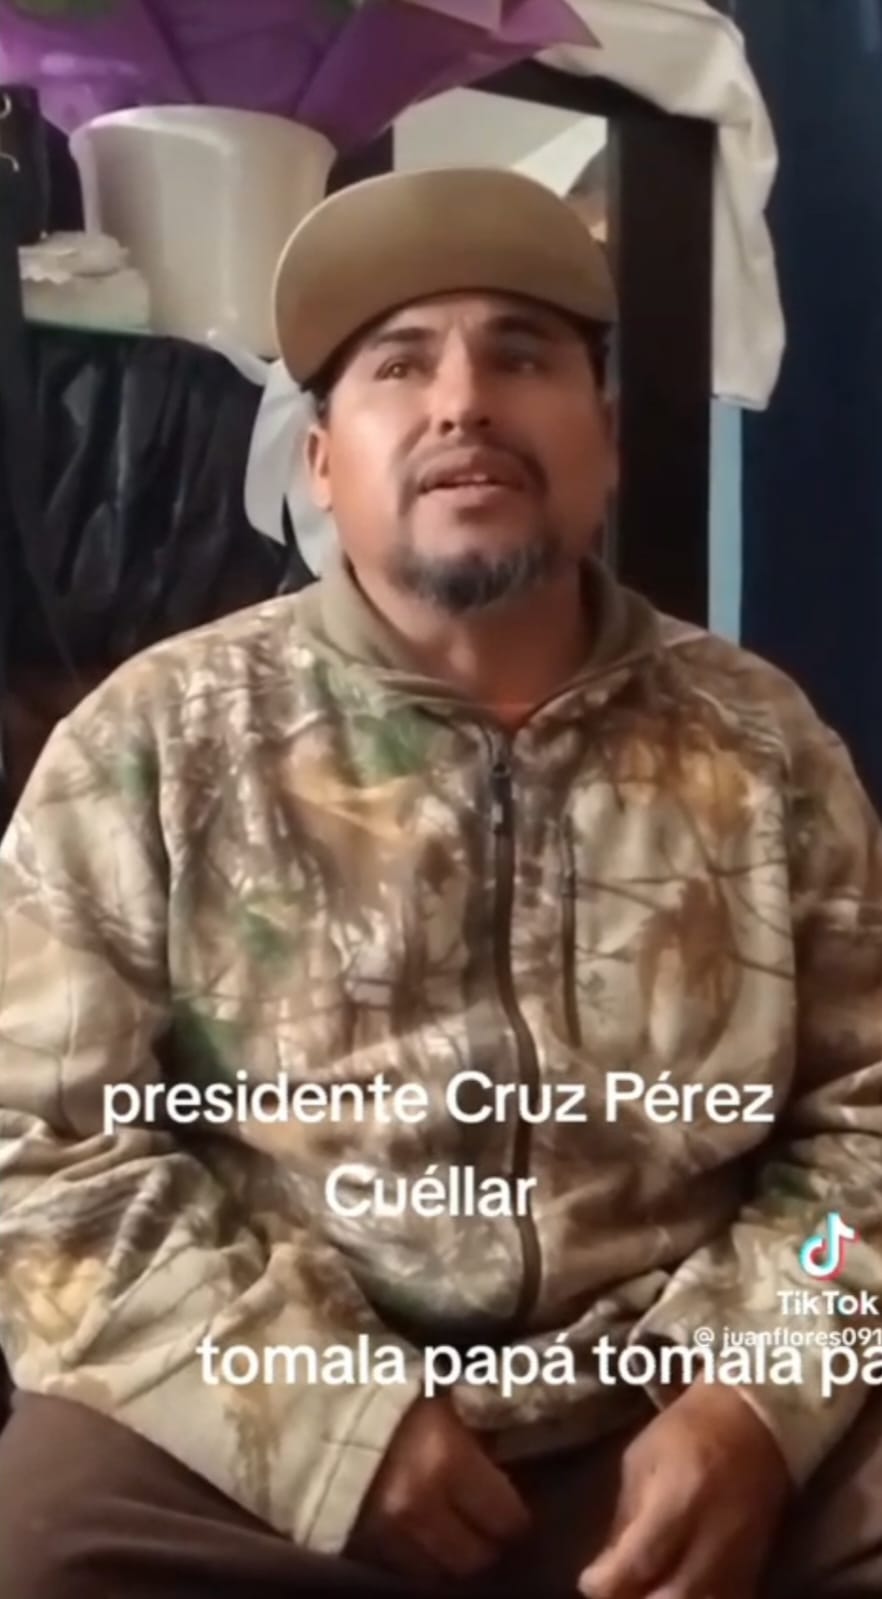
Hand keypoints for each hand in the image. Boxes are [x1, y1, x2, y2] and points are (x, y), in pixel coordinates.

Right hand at [349, 1395, 530, 1583]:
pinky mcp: (362, 1550)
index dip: (514, 1517)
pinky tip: (422, 1536)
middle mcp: (418, 1506)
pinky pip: (407, 1572)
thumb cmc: (392, 1404)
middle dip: (485, 1543)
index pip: (505, 1519)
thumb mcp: (446, 1410)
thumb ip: (479, 1444)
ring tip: (453, 1533)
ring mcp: (387, 1535)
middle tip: (486, 1526)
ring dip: (451, 1556)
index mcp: (445, 1459)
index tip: (514, 1511)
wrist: (320, 1415)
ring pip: (441, 1574)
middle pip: (474, 1557)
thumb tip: (509, 1473)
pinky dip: (419, 1560)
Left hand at [579, 1382, 790, 1598]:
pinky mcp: (755, 1570)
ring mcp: (738, 1558)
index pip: (640, 1561)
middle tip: (616, 1592)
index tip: (589, 1582)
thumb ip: (626, 1517)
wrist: (755, 1421)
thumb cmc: (688, 1430)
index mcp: (680, 1498)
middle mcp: (712, 1537)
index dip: (606, 1583)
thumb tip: (606, 1566)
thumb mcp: (643, 1459)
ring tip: (643, 1589)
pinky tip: (674, 1588)